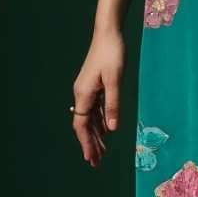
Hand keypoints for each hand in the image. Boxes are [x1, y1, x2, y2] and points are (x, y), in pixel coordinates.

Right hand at [71, 28, 125, 165]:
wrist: (108, 33)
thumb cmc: (112, 54)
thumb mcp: (115, 80)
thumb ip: (113, 104)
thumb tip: (112, 128)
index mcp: (84, 94)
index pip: (81, 125)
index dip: (86, 143)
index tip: (91, 159)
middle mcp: (82, 94)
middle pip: (84, 125)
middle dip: (90, 144)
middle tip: (96, 163)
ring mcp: (87, 90)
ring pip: (89, 118)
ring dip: (95, 135)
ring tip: (102, 152)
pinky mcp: (94, 86)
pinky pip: (94, 110)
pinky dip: (99, 122)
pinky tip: (106, 130)